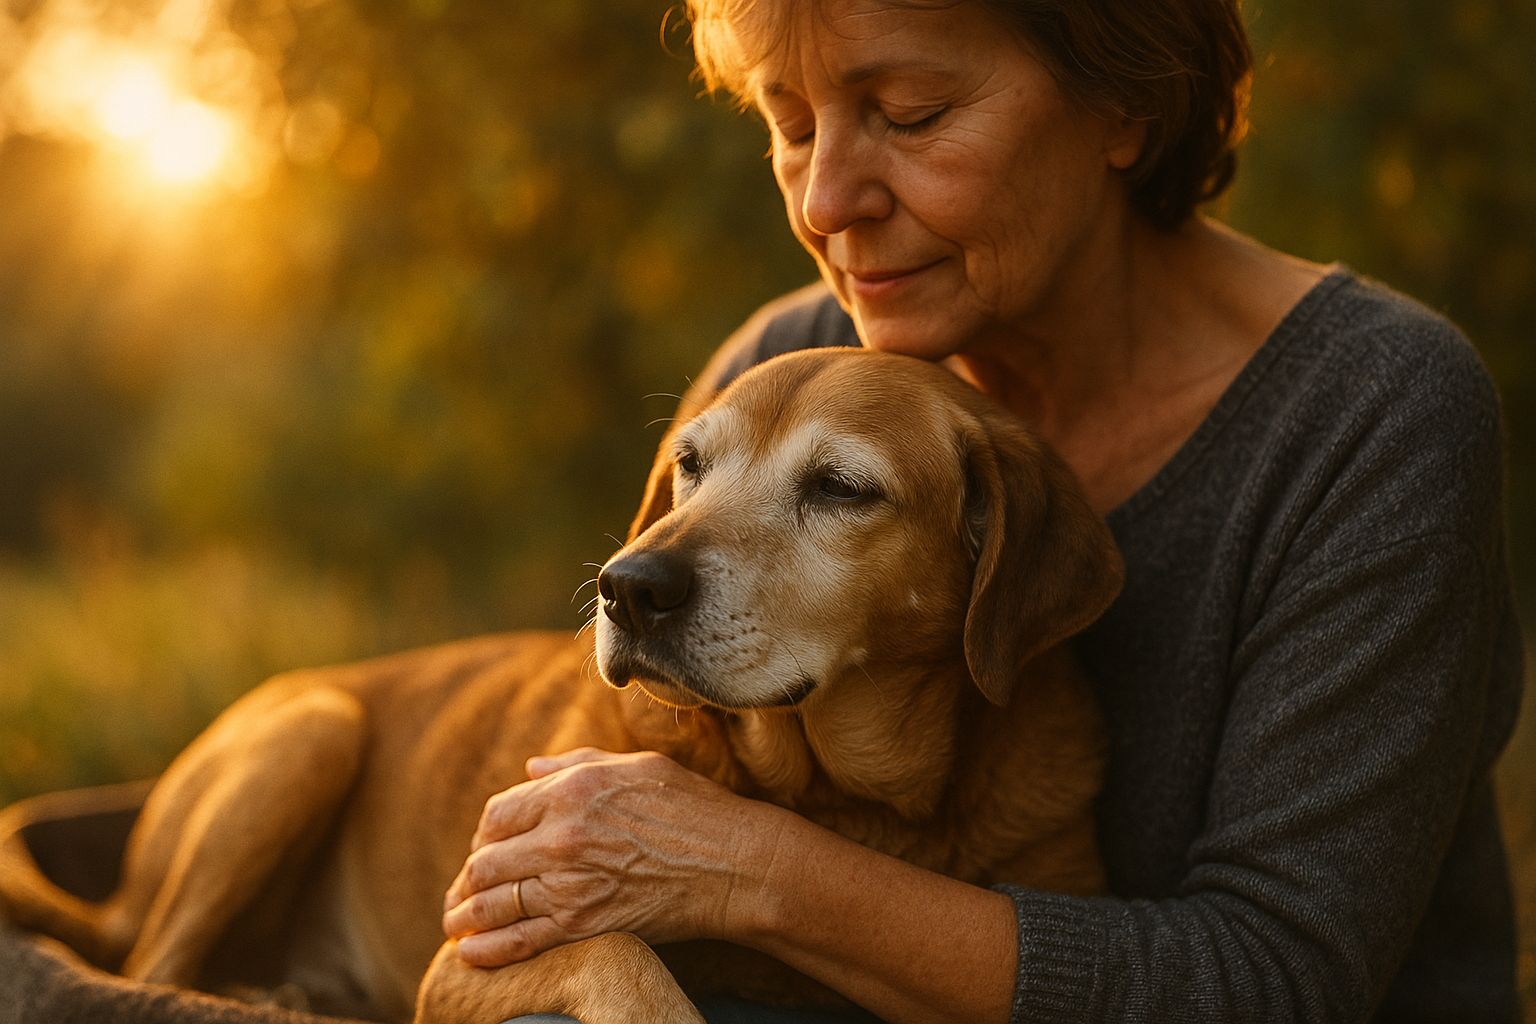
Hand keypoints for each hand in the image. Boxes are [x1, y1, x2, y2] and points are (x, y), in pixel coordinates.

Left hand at [441, 748, 775, 966]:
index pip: (498, 813)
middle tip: (458, 893)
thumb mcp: (635, 766)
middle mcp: (561, 835)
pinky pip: (519, 940)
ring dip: (464, 916)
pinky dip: (487, 949)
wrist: (733, 863)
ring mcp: (570, 883)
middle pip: (486, 861)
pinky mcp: (584, 924)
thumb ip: (576, 764)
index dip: (485, 833)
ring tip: (454, 925)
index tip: (484, 847)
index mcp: (571, 790)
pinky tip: (470, 953)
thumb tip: (531, 768)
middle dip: (465, 880)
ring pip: (493, 902)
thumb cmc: (692, 806)